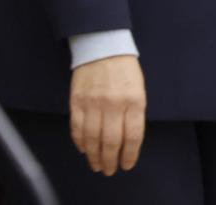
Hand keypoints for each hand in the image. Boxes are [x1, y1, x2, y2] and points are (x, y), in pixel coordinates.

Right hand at [69, 55, 146, 174]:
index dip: (129, 155)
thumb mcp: (138, 89)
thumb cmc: (124, 69)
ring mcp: (93, 103)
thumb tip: (127, 142)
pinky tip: (83, 149)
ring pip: (92, 139)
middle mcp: (113, 104)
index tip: (126, 165)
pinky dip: (79, 141)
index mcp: (134, 100)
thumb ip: (133, 114)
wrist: (103, 46)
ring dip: (94, 156)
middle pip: (111, 142)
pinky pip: (77, 128)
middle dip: (110, 161)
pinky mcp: (77, 101)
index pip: (133, 136)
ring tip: (96, 165)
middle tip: (109, 170)